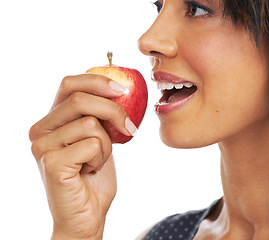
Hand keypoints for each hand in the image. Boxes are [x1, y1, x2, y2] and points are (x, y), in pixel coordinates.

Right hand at [29, 74, 134, 238]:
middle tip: (130, 127)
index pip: (69, 84)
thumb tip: (119, 91)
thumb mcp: (99, 137)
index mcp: (51, 120)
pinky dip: (102, 157)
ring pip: (91, 124)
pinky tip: (91, 170)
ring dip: (107, 144)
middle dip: (113, 110)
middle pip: (80, 99)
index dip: (97, 81)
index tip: (123, 89)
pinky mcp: (52, 162)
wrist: (87, 213)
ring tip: (98, 161)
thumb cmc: (94, 174)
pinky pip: (92, 144)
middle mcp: (41, 130)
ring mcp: (42, 146)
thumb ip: (98, 115)